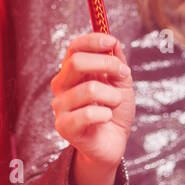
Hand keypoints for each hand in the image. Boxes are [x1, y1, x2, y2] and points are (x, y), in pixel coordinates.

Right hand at [51, 31, 133, 173]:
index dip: (92, 41)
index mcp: (73, 72)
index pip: (74, 47)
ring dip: (113, 96)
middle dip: (106, 64)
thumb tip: (114, 41)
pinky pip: (88, 114)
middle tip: (123, 73)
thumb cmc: (114, 111)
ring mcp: (60, 106)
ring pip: (89, 89)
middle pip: (76, 62)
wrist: (113, 144)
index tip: (111, 42)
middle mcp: (62, 86)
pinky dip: (105, 114)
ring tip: (115, 105)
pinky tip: (106, 118)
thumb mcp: (121, 84)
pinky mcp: (63, 127)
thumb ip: (117, 63)